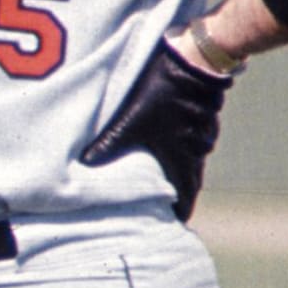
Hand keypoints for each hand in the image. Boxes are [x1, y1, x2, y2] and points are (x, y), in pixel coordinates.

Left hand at [80, 36, 229, 219]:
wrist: (193, 62)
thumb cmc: (162, 93)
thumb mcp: (130, 120)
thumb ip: (109, 143)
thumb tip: (84, 163)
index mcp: (181, 159)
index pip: (184, 198)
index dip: (178, 212)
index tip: (170, 225)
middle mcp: (196, 152)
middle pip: (188, 183)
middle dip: (175, 196)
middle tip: (161, 208)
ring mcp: (202, 136)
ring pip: (190, 163)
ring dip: (177, 173)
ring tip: (160, 180)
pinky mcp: (201, 119)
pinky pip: (191, 144)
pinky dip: (180, 152)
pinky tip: (167, 147)